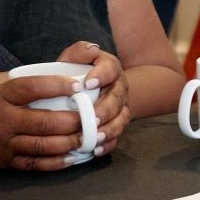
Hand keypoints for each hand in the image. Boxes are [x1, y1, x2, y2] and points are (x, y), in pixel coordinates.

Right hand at [0, 71, 101, 172]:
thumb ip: (19, 81)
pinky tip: (73, 156)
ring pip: (43, 145)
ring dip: (70, 142)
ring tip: (89, 136)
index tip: (79, 85)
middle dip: (74, 120)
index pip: (32, 87)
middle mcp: (1, 119)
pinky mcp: (1, 162)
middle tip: (94, 117)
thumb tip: (58, 74)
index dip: (58, 86)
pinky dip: (56, 162)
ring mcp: (1, 143)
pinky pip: (33, 164)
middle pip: (44, 121)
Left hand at [58, 39, 130, 154]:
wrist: (95, 88)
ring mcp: (121, 108)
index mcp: (110, 69)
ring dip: (109, 129)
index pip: (110, 69)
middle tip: (92, 119)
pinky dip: (108, 144)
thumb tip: (91, 50)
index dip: (101, 76)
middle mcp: (119, 88)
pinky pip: (117, 136)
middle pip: (117, 99)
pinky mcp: (117, 124)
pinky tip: (96, 149)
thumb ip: (81, 51)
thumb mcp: (78, 57)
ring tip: (95, 137)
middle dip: (105, 110)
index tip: (88, 84)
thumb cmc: (80, 72)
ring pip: (121, 119)